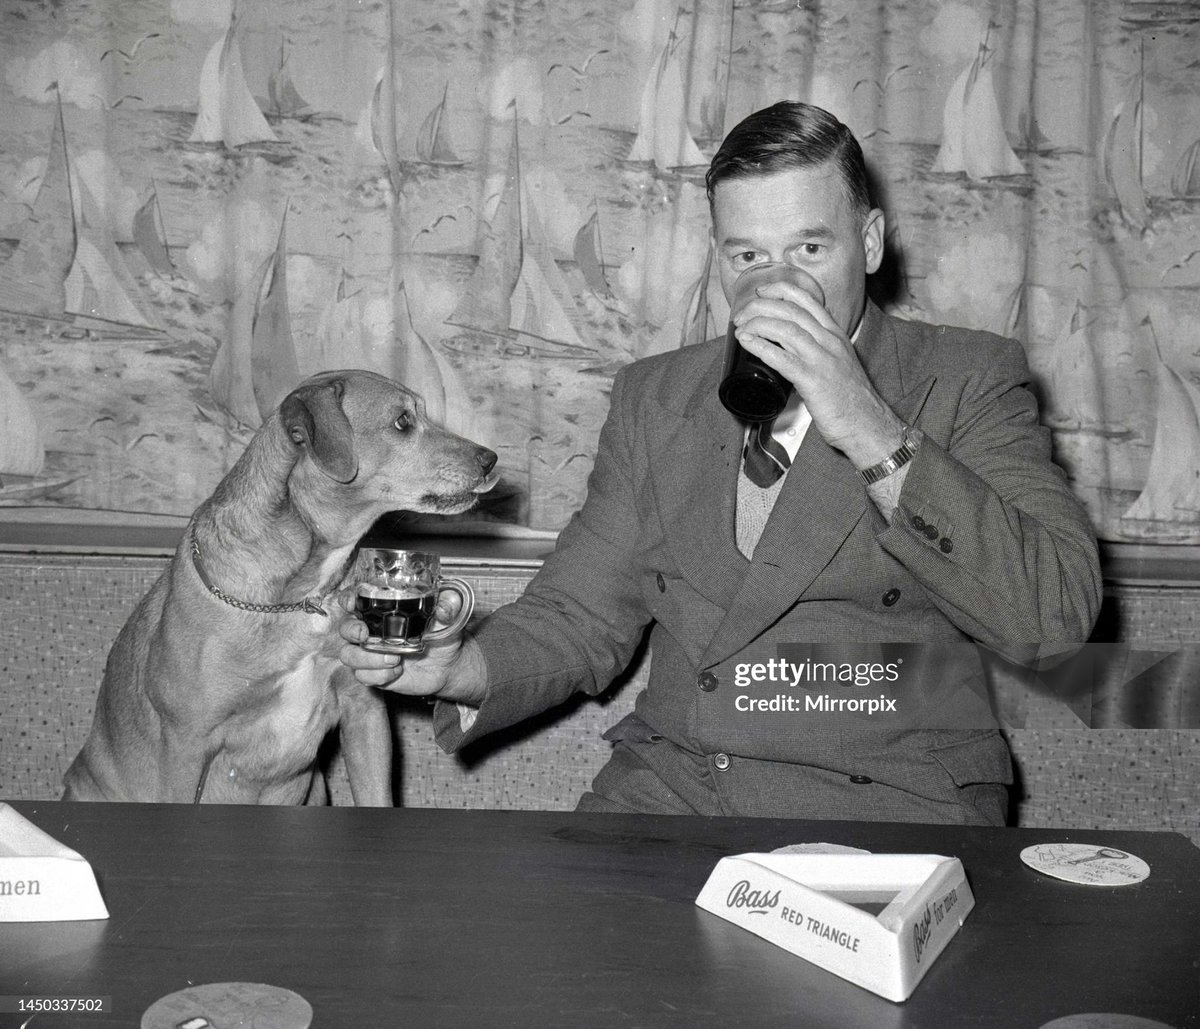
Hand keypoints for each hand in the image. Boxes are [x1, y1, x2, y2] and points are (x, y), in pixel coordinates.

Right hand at [334, 588, 486, 704]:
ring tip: (394, 658)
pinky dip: (378, 675)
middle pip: (344, 628)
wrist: (448, 664)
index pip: (353, 599)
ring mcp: (370, 653)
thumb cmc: (442, 634)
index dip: (346, 599)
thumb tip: (448, 604)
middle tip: (365, 634)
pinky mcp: (374, 673)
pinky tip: (397, 671)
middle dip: (351, 630)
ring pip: (349, 655)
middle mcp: (370, 630)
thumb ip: (449, 607)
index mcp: (381, 609)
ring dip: (366, 658)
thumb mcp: (448, 618)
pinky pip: (363, 676)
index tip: (351, 603)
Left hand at [733, 282, 904, 467]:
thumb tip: (789, 350)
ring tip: (739, 328)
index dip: (780, 289)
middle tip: (741, 314)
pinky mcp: (813, 380)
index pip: (808, 299)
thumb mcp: (839, 363)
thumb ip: (819, 351)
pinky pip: (782, 358)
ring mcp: (822, 360)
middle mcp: (829, 341)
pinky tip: (747, 342)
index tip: (761, 290)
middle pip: (791, 310)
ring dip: (757, 324)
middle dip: (761, 306)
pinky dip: (760, 346)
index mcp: (835, 334)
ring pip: (785, 329)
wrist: (868, 424)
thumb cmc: (851, 399)